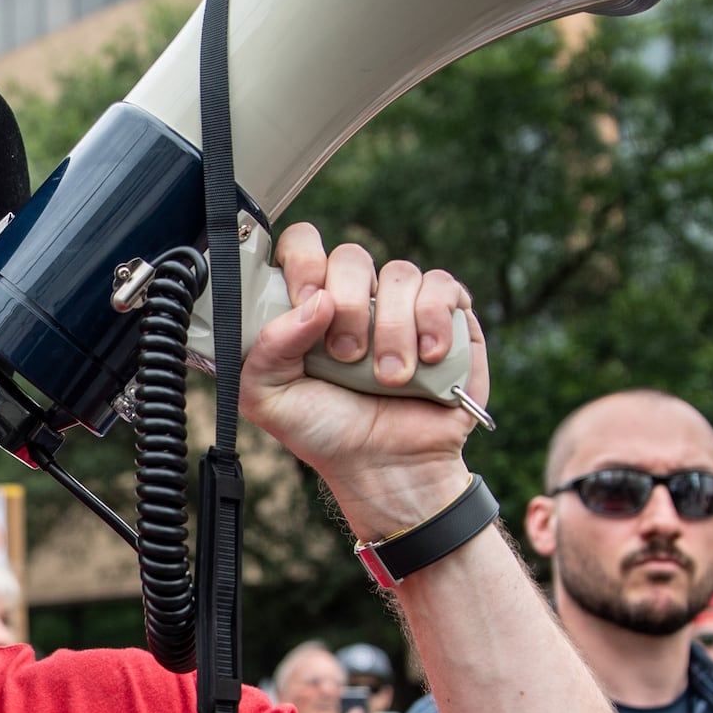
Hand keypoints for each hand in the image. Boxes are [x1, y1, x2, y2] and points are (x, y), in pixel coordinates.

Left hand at [239, 223, 489, 537]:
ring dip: (391, 329)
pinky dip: (434, 323)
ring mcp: (401, 305)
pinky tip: (427, 360)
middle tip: (345, 355)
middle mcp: (354, 297)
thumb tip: (314, 301)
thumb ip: (265, 348)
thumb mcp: (268, 398)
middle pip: (351, 255)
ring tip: (388, 378)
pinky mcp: (447, 317)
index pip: (302, 246)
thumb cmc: (324, 430)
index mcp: (307, 306)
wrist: (384, 467)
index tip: (307, 301)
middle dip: (347, 305)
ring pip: (400, 273)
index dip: (304, 261)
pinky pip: (443, 288)